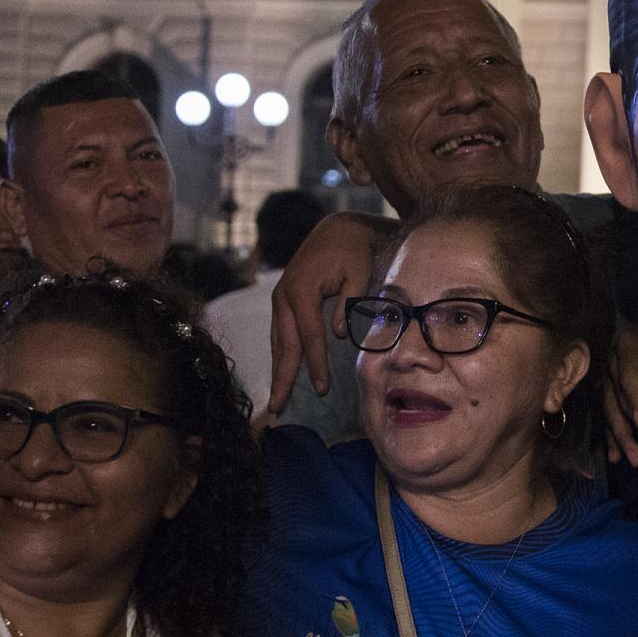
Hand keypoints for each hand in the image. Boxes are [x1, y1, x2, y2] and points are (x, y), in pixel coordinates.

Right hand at [271, 210, 393, 398]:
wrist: (338, 228)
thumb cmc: (354, 250)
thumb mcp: (359, 272)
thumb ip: (349, 302)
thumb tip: (338, 335)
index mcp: (302, 290)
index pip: (309, 336)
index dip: (315, 365)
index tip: (322, 390)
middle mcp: (284, 296)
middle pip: (284, 344)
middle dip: (282, 378)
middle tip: (279, 408)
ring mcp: (279, 297)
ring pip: (277, 341)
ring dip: (278, 370)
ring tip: (277, 399)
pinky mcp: (282, 299)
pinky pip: (279, 333)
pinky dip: (280, 355)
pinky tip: (282, 373)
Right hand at [603, 308, 637, 467]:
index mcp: (629, 338)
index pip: (629, 368)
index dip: (634, 394)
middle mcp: (611, 356)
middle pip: (617, 394)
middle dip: (632, 426)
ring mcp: (605, 372)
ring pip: (609, 408)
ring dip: (621, 437)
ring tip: (634, 461)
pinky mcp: (606, 385)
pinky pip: (605, 412)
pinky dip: (610, 435)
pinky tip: (615, 457)